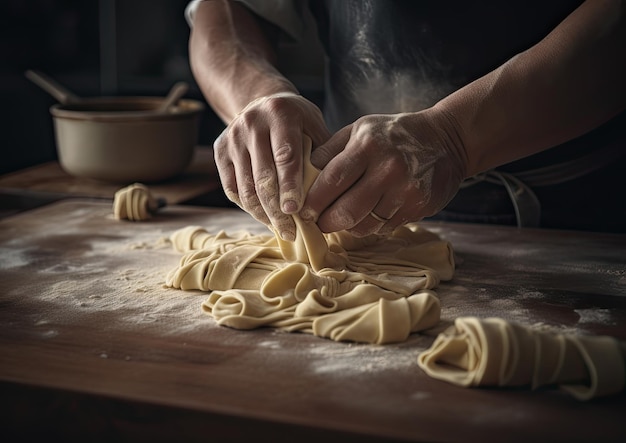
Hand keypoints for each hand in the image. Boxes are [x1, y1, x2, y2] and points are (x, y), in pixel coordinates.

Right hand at [214, 93, 330, 240]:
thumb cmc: (298, 121)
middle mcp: (252, 123)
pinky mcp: (220, 151)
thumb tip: (332, 191)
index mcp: (280, 113)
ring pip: (245, 186)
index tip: (296, 211)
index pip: (285, 156)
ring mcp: (232, 137)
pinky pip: (232, 188)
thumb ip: (324, 153)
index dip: (290, 186)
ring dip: (262, 214)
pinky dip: (248, 207)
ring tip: (280, 230)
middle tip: (291, 231)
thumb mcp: (315, 126)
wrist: (262, 101)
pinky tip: (265, 218)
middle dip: (276, 209)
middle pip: (263, 176)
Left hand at [301, 109, 466, 236]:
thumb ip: (330, 151)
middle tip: (318, 222)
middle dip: (326, 222)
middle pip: (346, 210)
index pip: (331, 181)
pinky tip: (368, 214)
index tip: (302, 210)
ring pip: (365, 225)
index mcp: (367, 146)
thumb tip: (301, 175)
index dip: (313, 201)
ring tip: (342, 218)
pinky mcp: (418, 207)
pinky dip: (370, 225)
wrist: (445, 141)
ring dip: (348, 226)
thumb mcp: (359, 130)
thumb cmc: (393, 135)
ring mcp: (405, 191)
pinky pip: (384, 227)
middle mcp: (388, 169)